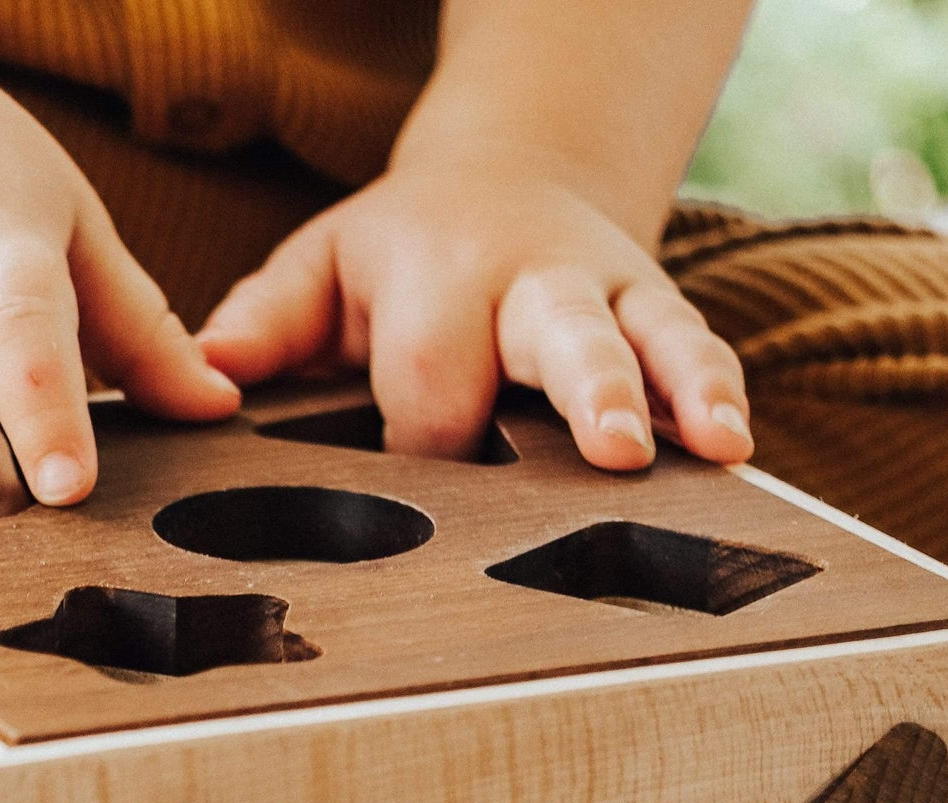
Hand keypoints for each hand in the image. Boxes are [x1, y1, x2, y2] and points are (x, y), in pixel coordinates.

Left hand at [197, 146, 750, 472]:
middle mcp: (528, 276)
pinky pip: (693, 343)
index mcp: (435, 273)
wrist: (511, 172)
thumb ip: (267, 317)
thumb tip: (210, 369)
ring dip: (676, 393)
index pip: (434, 380)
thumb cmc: (400, 253)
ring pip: (645, 338)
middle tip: (612, 451)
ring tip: (712, 447)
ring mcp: (603, 291)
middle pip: (557, 337)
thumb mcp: (324, 265)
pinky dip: (719, 392)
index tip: (422, 485)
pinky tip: (738, 447)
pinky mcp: (655, 306)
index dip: (429, 440)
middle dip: (585, 394)